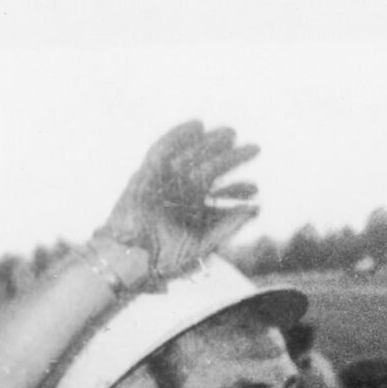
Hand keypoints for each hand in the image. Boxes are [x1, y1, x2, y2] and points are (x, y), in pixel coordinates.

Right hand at [98, 120, 259, 281]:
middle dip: (230, 160)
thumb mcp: (202, 244)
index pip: (217, 194)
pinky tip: (196, 126)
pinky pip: (160, 151)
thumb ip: (228, 226)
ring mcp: (162, 184)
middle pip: (208, 170)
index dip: (237, 190)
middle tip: (253, 150)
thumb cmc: (163, 259)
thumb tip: (256, 209)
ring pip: (189, 157)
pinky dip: (176, 136)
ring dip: (209, 144)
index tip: (254, 189)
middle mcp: (179, 194)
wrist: (130, 261)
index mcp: (191, 211)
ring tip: (230, 134)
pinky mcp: (145, 176)